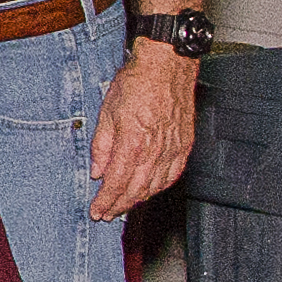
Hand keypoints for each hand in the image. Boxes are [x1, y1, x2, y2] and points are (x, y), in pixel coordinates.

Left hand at [90, 45, 195, 219]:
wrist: (166, 67)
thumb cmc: (135, 83)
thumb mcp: (106, 112)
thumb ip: (101, 146)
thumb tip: (97, 171)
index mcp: (133, 142)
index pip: (116, 182)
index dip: (106, 200)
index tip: (96, 210)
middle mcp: (155, 150)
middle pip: (136, 189)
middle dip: (119, 206)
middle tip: (107, 214)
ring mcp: (173, 149)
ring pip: (155, 186)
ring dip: (138, 200)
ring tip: (124, 206)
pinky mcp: (185, 145)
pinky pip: (173, 174)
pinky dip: (160, 187)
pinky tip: (150, 190)